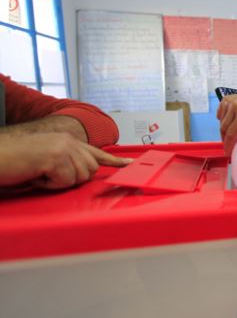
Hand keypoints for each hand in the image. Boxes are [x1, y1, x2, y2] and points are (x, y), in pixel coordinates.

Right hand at [0, 132, 131, 188]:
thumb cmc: (16, 161)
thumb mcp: (46, 159)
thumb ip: (68, 161)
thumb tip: (86, 171)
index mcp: (68, 140)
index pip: (96, 152)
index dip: (114, 160)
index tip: (130, 164)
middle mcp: (69, 141)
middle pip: (90, 171)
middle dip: (71, 179)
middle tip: (47, 174)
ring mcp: (64, 148)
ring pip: (79, 178)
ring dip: (58, 182)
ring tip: (39, 173)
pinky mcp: (56, 158)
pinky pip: (64, 182)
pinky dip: (48, 185)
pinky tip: (36, 175)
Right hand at [216, 93, 236, 155]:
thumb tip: (234, 146)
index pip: (231, 134)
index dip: (228, 145)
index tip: (227, 152)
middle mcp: (234, 107)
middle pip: (223, 129)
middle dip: (225, 139)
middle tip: (229, 144)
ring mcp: (229, 102)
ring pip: (220, 122)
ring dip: (225, 129)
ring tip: (233, 129)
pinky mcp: (225, 99)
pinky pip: (220, 114)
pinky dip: (223, 120)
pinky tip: (231, 119)